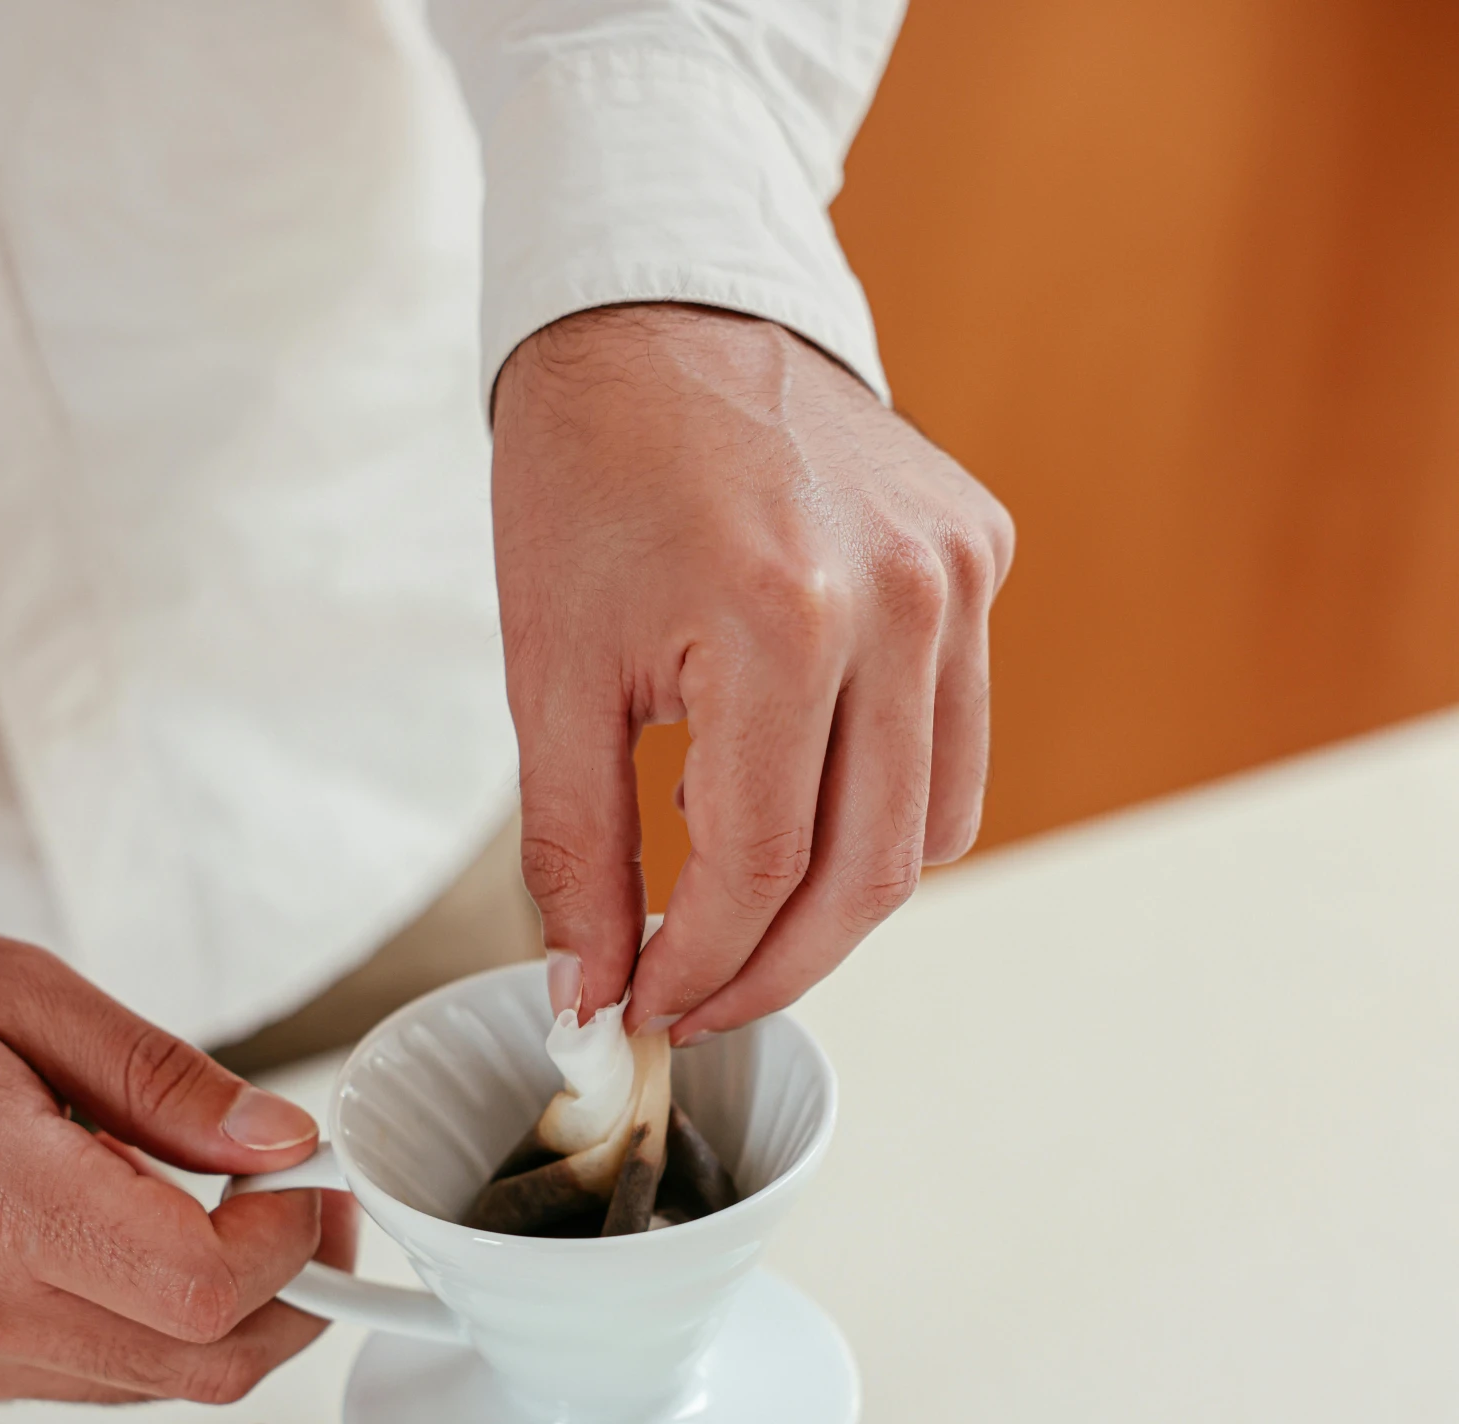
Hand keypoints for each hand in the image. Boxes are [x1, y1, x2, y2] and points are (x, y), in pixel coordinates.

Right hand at [0, 915, 355, 1406]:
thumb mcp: (15, 990)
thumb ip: (162, 1079)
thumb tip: (277, 1141)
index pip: (209, 1289)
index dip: (291, 1242)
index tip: (308, 1183)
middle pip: (202, 1365)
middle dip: (285, 1294)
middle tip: (301, 1212)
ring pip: (147, 1384)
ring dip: (211, 1314)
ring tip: (201, 1208)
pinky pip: (77, 1379)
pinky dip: (131, 1324)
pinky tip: (114, 1241)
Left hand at [492, 303, 1013, 1037]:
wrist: (659, 304)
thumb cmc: (587, 472)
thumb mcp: (550, 673)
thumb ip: (576, 852)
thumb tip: (590, 995)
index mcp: (782, 618)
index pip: (759, 867)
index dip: (700, 967)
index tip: (645, 1009)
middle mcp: (902, 599)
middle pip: (867, 874)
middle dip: (775, 968)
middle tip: (698, 1004)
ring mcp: (959, 575)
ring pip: (932, 827)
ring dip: (839, 902)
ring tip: (739, 901)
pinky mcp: (982, 557)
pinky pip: (956, 743)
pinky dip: (885, 806)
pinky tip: (797, 796)